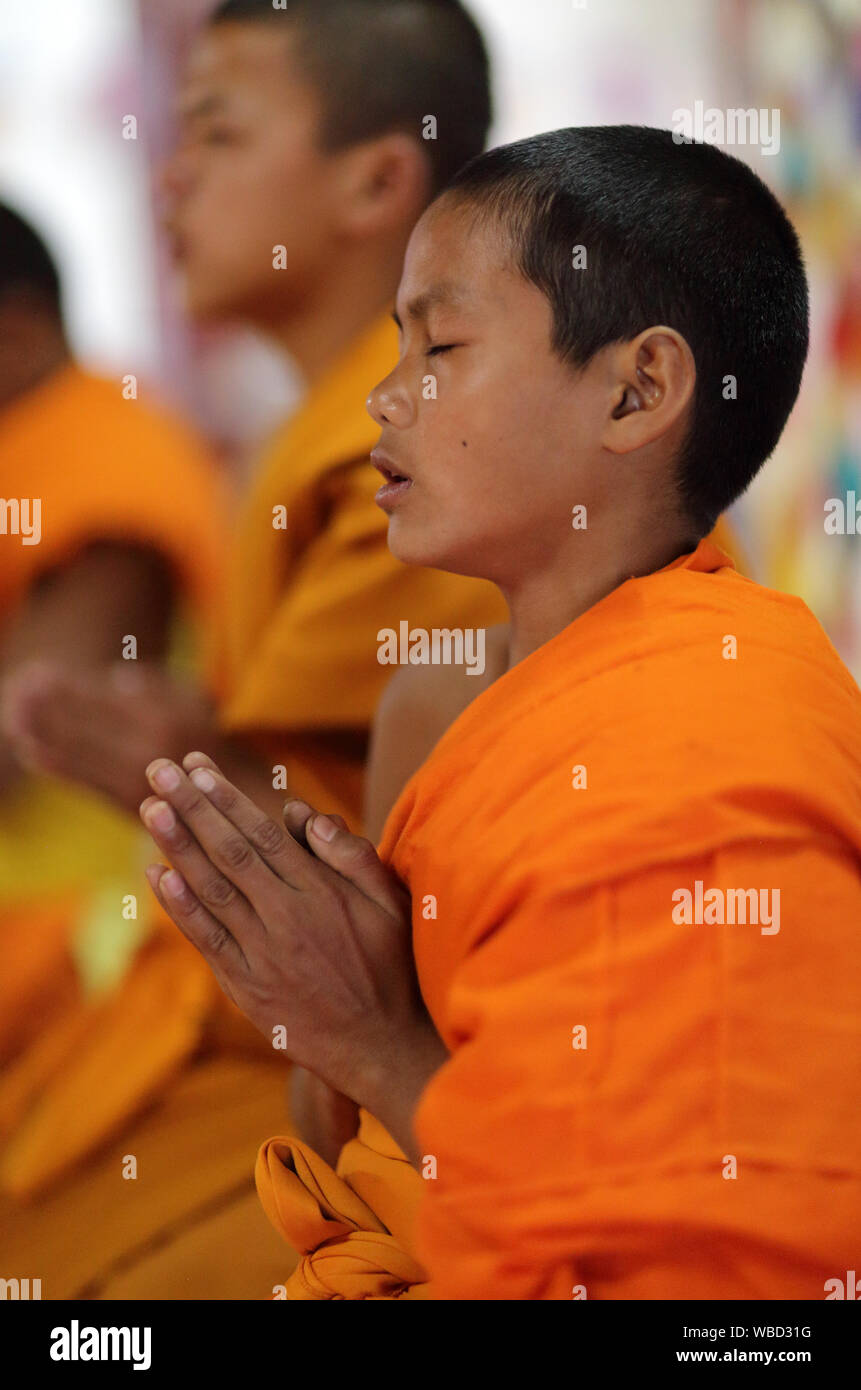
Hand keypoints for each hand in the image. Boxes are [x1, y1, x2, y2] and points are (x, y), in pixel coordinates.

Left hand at [1, 661, 216, 812]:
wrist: (234, 801)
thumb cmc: (214, 741)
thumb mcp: (197, 701)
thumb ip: (159, 685)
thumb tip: (115, 677)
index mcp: (162, 717)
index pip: (103, 699)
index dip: (67, 688)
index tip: (38, 673)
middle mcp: (147, 746)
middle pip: (85, 724)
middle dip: (47, 708)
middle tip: (15, 691)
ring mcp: (136, 777)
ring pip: (80, 753)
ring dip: (43, 735)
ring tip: (13, 719)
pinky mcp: (129, 804)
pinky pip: (87, 781)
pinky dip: (58, 766)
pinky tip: (32, 754)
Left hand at [139, 753, 446, 1152]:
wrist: (381, 1047)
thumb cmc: (393, 968)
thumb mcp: (392, 904)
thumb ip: (352, 855)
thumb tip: (306, 815)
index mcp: (320, 892)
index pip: (262, 833)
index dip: (226, 799)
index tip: (197, 769)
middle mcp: (285, 917)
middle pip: (229, 851)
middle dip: (191, 807)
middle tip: (158, 769)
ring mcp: (261, 953)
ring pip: (211, 888)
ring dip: (176, 845)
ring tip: (149, 807)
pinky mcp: (246, 986)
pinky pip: (206, 938)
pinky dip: (179, 906)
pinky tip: (157, 875)